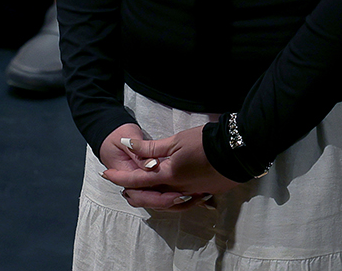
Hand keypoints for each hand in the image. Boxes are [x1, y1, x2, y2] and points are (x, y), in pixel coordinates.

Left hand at [100, 124, 241, 208]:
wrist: (236, 151)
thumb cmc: (204, 142)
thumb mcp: (175, 140)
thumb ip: (150, 148)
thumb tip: (128, 146)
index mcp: (168, 175)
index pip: (138, 179)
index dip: (120, 177)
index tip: (106, 174)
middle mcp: (178, 189)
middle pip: (149, 196)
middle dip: (133, 192)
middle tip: (122, 186)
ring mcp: (191, 194)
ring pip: (165, 200)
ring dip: (151, 195)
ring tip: (142, 188)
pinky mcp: (203, 193)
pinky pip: (181, 200)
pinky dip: (170, 197)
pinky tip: (169, 192)